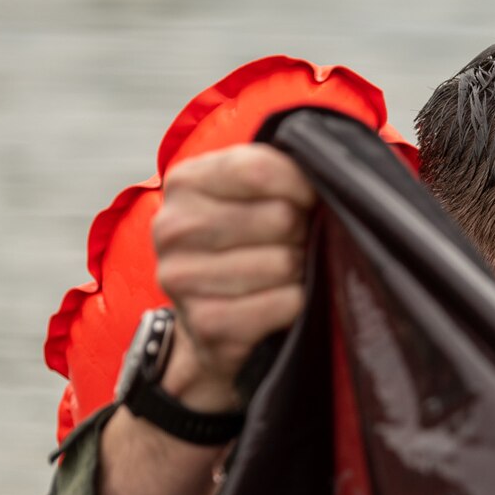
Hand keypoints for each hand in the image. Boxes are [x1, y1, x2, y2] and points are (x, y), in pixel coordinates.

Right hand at [150, 143, 317, 411]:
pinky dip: (296, 304)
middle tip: (294, 246)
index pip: (258, 169)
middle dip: (302, 233)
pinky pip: (282, 303)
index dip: (300, 186)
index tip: (309, 201)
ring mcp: (181, 278)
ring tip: (286, 275)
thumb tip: (321, 178)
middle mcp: (173, 228)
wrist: (212, 325)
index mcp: (184, 183)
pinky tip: (283, 302)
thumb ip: (276, 174)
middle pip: (279, 217)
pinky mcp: (205, 324)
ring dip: (301, 272)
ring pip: (283, 263)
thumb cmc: (241, 249)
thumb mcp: (249, 198)